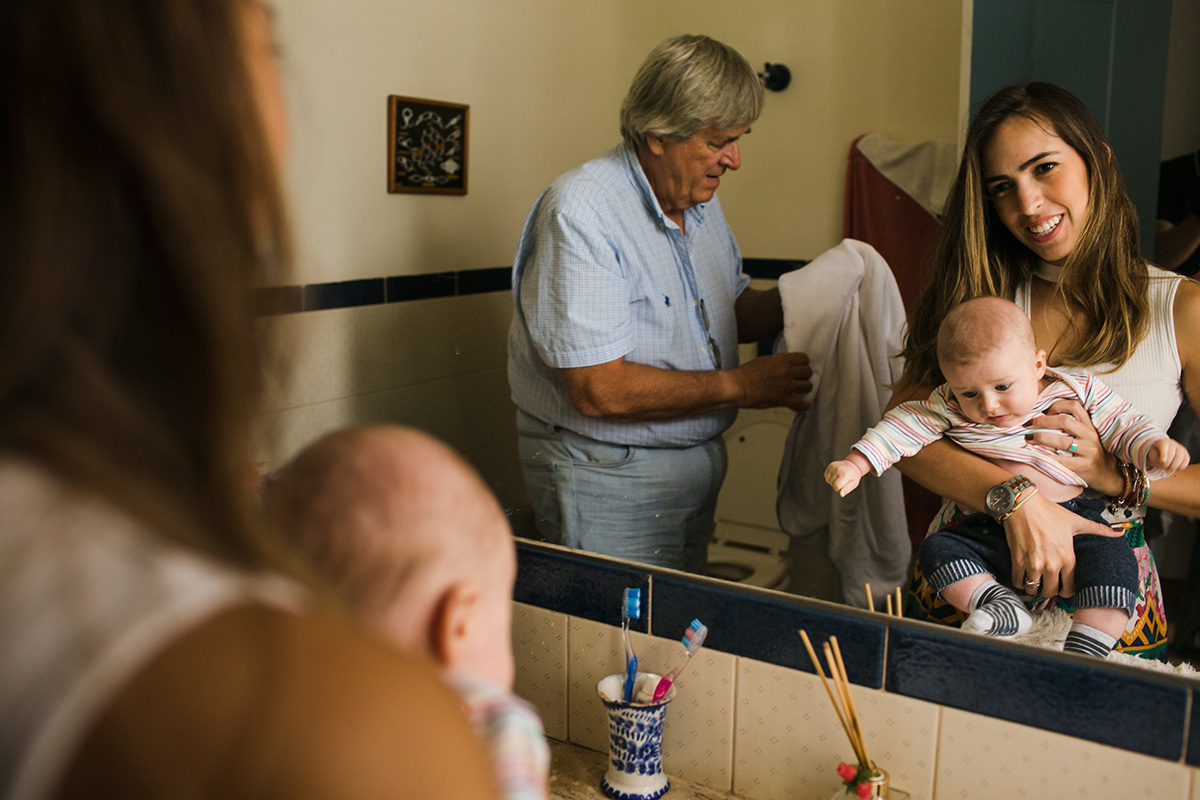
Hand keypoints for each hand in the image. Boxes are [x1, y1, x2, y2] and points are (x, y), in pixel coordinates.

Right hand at [736, 352, 812, 410]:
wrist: (736, 386)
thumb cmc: (745, 374)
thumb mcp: (763, 360)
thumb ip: (777, 362)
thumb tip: (784, 364)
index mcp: (781, 360)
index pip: (804, 358)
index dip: (804, 364)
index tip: (801, 367)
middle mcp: (786, 371)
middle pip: (808, 372)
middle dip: (805, 376)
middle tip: (800, 380)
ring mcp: (785, 386)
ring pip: (807, 386)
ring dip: (805, 389)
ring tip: (801, 391)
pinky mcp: (782, 399)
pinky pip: (800, 404)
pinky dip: (804, 406)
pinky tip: (804, 405)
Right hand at [824, 461, 862, 495]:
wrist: (853, 464)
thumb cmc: (853, 476)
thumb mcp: (854, 484)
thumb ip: (847, 489)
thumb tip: (841, 494)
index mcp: (845, 474)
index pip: (836, 486)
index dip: (839, 489)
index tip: (843, 487)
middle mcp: (838, 469)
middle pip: (832, 483)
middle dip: (836, 485)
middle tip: (842, 481)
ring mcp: (833, 467)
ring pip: (828, 480)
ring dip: (832, 481)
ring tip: (839, 478)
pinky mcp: (830, 465)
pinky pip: (826, 475)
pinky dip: (830, 477)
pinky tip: (836, 475)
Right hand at [1004, 492, 1123, 597]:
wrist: (1022, 504)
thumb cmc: (1049, 512)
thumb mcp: (1076, 521)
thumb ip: (1099, 530)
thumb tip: (1121, 532)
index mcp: (1067, 558)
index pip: (1070, 588)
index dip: (1066, 590)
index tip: (1063, 586)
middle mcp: (1051, 564)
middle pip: (1051, 592)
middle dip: (1049, 591)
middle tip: (1047, 585)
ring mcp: (1033, 564)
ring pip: (1033, 589)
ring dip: (1033, 588)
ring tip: (1033, 582)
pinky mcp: (1018, 561)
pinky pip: (1018, 581)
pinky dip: (1019, 582)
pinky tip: (1022, 577)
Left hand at [1023, 399, 1122, 494]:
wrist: (1106, 473)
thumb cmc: (1088, 451)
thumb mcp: (1084, 435)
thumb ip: (1070, 425)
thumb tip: (1040, 415)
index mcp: (1089, 425)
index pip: (1075, 406)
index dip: (1057, 405)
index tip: (1044, 411)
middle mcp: (1089, 435)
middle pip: (1064, 421)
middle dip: (1043, 421)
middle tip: (1028, 424)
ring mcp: (1088, 451)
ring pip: (1062, 440)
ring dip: (1041, 438)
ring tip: (1028, 438)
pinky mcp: (1083, 466)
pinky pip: (1061, 460)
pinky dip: (1046, 457)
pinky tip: (1035, 455)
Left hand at [1148, 438, 1190, 473]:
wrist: (1162, 453)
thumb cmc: (1156, 454)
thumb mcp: (1152, 456)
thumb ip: (1156, 458)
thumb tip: (1163, 461)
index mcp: (1162, 442)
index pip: (1164, 446)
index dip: (1164, 454)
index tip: (1162, 461)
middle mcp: (1173, 443)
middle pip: (1173, 453)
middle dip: (1167, 463)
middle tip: (1162, 468)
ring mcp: (1181, 448)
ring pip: (1180, 457)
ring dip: (1174, 466)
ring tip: (1168, 470)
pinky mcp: (1186, 454)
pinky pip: (1186, 460)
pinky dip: (1181, 467)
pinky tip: (1175, 469)